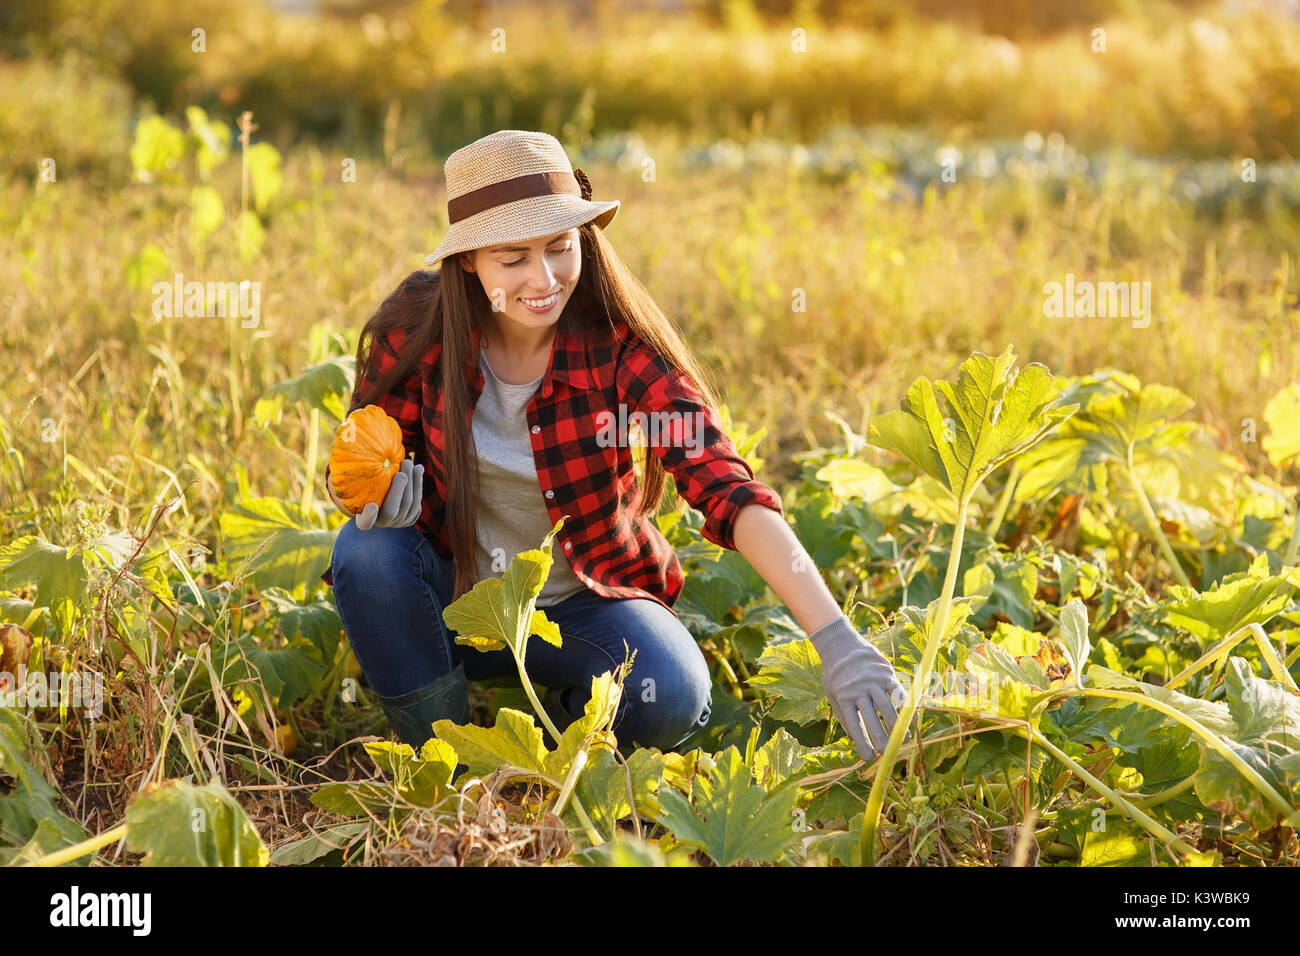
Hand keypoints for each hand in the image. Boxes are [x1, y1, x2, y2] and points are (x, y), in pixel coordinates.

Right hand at [353, 459, 423, 530]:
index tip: (372, 506)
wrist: (383, 500)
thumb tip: (351, 444)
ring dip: (412, 481)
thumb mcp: (357, 484)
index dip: (369, 517)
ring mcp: (398, 522)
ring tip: (408, 462)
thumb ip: (357, 476)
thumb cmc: (364, 487)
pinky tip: (418, 469)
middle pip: (391, 510)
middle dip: (399, 488)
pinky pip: (418, 501)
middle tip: (401, 467)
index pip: (365, 523)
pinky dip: (418, 483)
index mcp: (364, 519)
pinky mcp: (411, 517)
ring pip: (408, 504)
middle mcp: (382, 524)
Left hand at [808, 614, 908, 762]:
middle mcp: (858, 690)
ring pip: (887, 707)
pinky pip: (898, 692)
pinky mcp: (885, 673)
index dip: (862, 743)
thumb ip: (844, 715)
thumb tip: (855, 739)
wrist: (842, 644)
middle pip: (872, 718)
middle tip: (887, 753)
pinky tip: (912, 718)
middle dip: (880, 738)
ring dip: (897, 725)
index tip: (869, 758)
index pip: (854, 725)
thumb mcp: (833, 694)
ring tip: (904, 739)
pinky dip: (905, 706)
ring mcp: (873, 681)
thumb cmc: (835, 674)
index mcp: (843, 697)